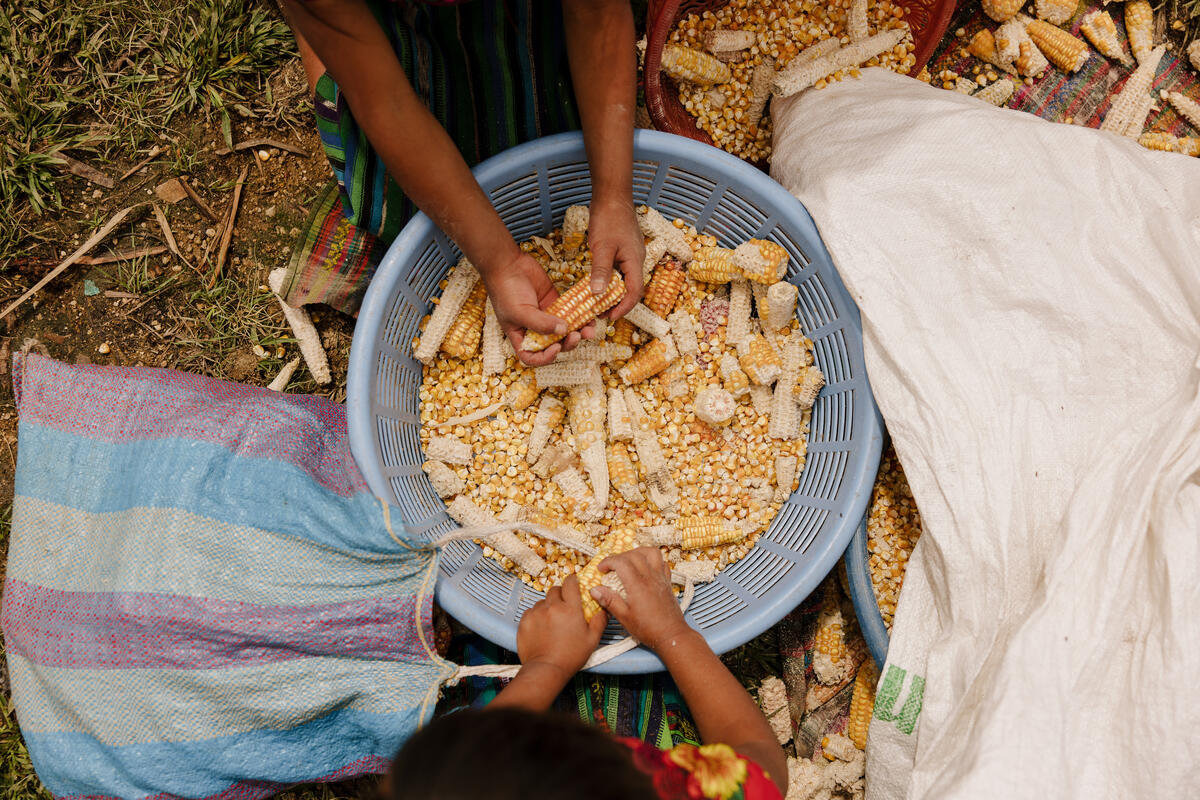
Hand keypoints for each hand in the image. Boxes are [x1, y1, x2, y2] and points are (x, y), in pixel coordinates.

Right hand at [483, 251, 588, 365]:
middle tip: (576, 335)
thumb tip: (563, 331)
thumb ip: (540, 324)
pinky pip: (570, 313)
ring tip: (589, 329)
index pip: (533, 357)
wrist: (507, 264)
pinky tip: (590, 315)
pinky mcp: (556, 303)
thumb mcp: (519, 311)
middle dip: (568, 343)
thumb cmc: (506, 290)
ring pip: (565, 330)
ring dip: (579, 332)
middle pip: (554, 345)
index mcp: (521, 336)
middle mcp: (534, 329)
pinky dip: (581, 316)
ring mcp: (546, 316)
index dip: (546, 358)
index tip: (556, 347)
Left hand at [516, 574, 607, 680]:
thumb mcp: (592, 640)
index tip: (573, 583)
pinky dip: (536, 616)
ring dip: (548, 607)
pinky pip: (531, 611)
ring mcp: (536, 613)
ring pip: (543, 601)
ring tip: (552, 622)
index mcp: (570, 608)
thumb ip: (599, 621)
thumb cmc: (571, 656)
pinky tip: (541, 628)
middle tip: (564, 608)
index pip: (570, 582)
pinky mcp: (524, 620)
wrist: (546, 669)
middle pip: (555, 589)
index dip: (572, 581)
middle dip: (560, 595)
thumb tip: (604, 609)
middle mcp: (552, 606)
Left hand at [586, 197, 643, 318]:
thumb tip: (598, 295)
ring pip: (625, 280)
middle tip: (599, 313)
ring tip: (597, 302)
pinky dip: (610, 280)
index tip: (609, 318)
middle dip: (617, 304)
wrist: (612, 195)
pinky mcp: (624, 249)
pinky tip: (598, 283)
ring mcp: (631, 254)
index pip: (634, 293)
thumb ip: (601, 271)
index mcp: (635, 261)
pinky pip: (620, 271)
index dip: (623, 308)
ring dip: (613, 293)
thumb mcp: (602, 246)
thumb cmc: (609, 218)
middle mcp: (637, 260)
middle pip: (631, 289)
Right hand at [590, 547, 690, 652]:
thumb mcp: (624, 617)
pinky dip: (652, 559)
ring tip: (628, 560)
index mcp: (637, 585)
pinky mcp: (667, 582)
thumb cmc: (648, 629)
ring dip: (637, 552)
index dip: (608, 561)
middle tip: (611, 567)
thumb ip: (609, 601)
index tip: (601, 569)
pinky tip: (644, 567)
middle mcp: (650, 577)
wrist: (672, 635)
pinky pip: (662, 562)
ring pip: (651, 552)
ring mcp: (661, 578)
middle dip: (619, 556)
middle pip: (634, 554)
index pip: (621, 562)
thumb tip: (594, 590)